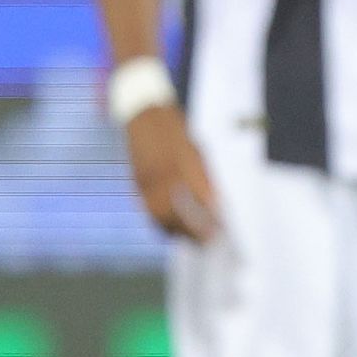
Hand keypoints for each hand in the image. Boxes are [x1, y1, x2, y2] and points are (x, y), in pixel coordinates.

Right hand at [125, 106, 220, 241]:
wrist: (143, 114)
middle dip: (193, 232)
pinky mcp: (137, 184)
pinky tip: (173, 229)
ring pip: (160, 217)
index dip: (208, 220)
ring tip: (193, 239)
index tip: (219, 233)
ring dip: (177, 232)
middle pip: (178, 215)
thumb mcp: (197, 152)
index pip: (198, 203)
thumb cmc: (175, 132)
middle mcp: (162, 176)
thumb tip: (215, 206)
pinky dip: (161, 223)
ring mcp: (146, 181)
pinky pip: (149, 211)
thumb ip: (204, 180)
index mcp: (182, 166)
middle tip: (209, 242)